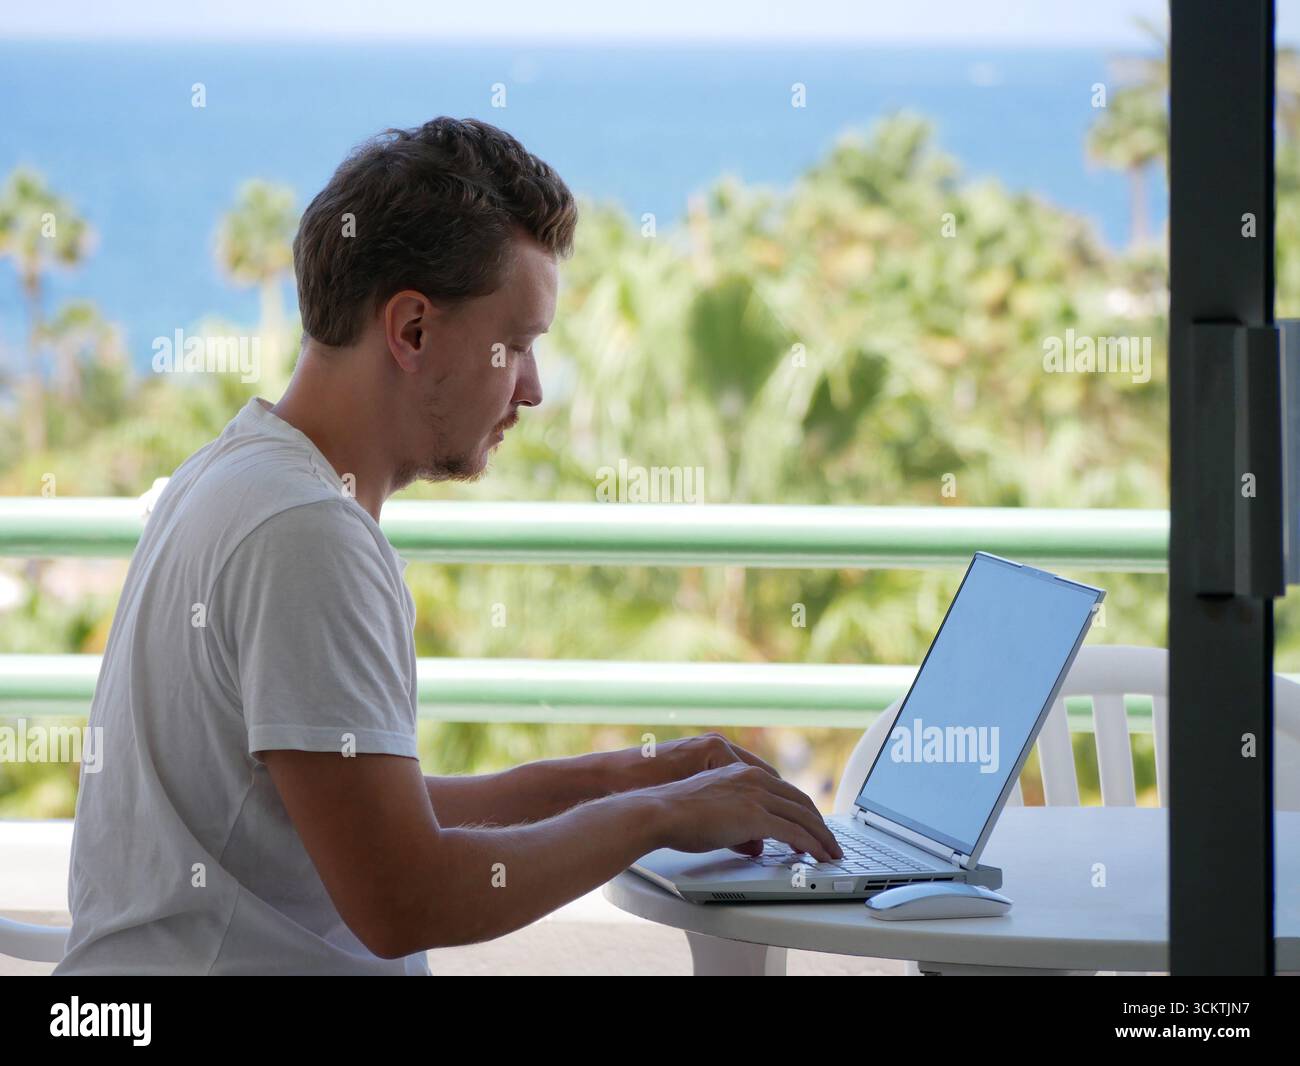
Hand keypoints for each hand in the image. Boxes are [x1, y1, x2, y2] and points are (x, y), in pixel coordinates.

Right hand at [645, 761, 842, 862]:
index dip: (803, 809)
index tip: (813, 823)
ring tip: (831, 853)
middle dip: (819, 824)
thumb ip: (739, 825)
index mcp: (743, 772)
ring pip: (803, 816)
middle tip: (830, 841)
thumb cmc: (678, 814)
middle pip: (800, 801)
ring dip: (821, 837)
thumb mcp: (715, 813)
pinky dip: (811, 845)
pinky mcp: (755, 815)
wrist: (660, 811)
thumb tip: (756, 845)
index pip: (785, 790)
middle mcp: (753, 779)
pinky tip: (818, 856)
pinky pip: (794, 832)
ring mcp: (756, 795)